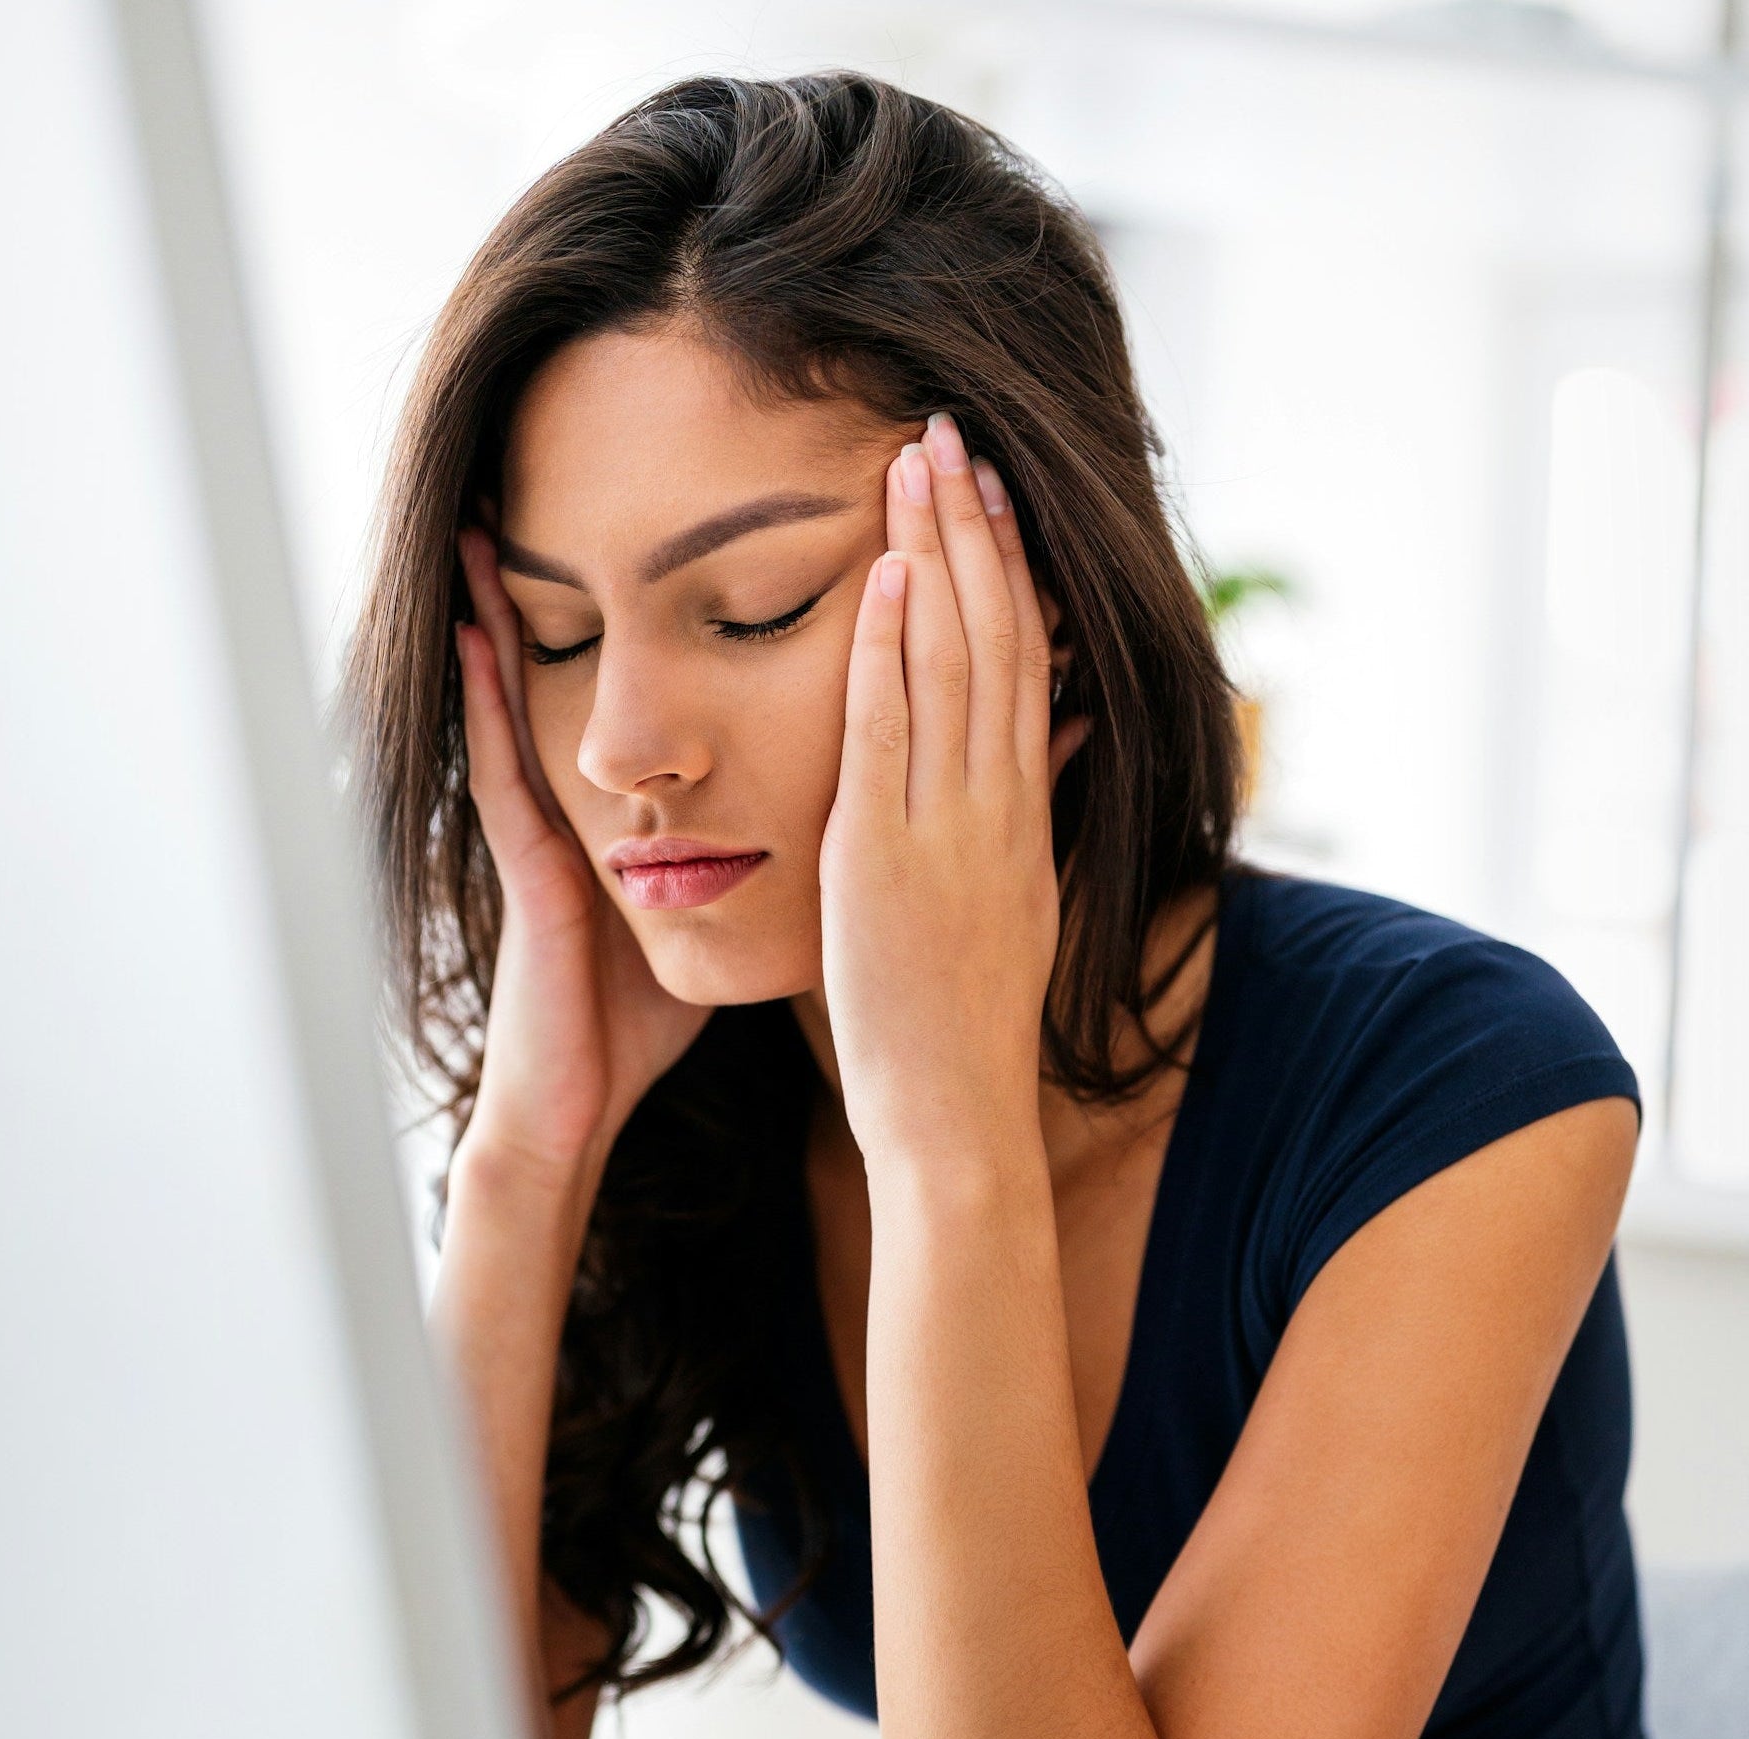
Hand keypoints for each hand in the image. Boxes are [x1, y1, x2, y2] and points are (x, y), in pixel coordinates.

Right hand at [449, 525, 711, 1191]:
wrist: (588, 1097)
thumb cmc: (646, 1015)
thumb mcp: (711, 920)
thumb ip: (762, 865)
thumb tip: (840, 828)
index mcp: (642, 806)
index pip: (657, 688)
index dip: (673, 616)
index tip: (695, 533)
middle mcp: (589, 798)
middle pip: (591, 670)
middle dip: (586, 586)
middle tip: (581, 488)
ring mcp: (548, 823)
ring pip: (529, 692)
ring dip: (509, 610)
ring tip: (494, 520)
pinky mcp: (524, 859)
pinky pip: (497, 760)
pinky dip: (481, 692)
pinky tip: (469, 627)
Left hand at [818, 416, 1090, 1172]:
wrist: (956, 1114)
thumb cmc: (966, 1020)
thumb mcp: (1014, 899)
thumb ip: (1028, 808)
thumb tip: (1055, 731)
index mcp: (1021, 810)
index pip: (1023, 661)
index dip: (1008, 566)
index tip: (990, 490)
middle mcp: (996, 803)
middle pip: (996, 637)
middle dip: (975, 529)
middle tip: (953, 432)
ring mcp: (946, 825)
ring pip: (951, 664)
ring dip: (932, 556)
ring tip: (916, 461)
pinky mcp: (883, 856)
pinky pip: (888, 733)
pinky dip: (883, 650)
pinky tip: (875, 574)